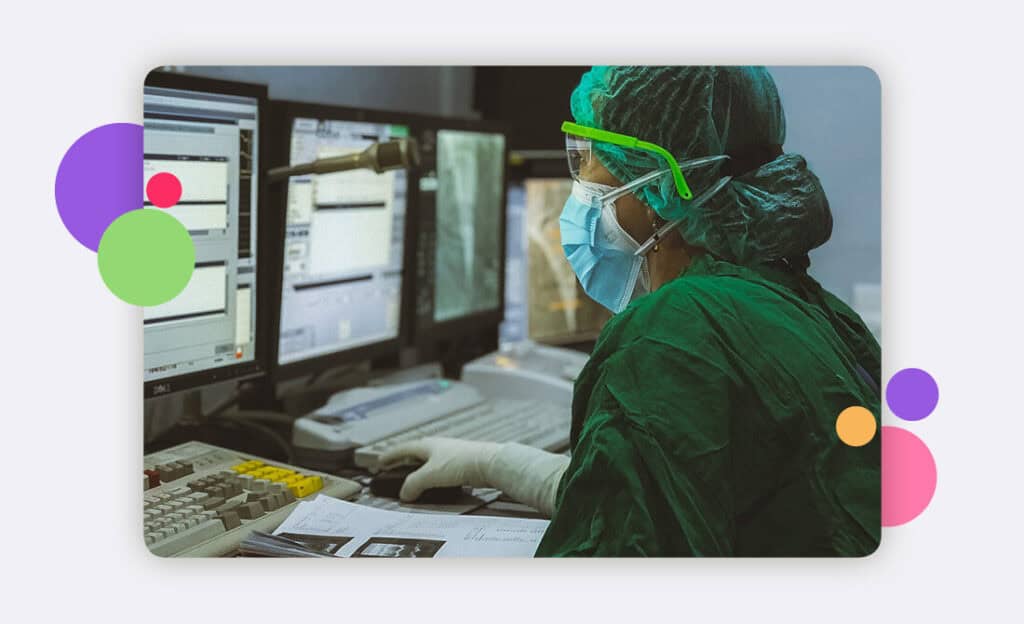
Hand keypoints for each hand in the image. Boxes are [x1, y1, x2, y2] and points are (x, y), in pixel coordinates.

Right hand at [378, 437, 501, 501]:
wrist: (490, 463)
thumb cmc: (461, 463)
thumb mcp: (431, 475)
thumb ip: (413, 484)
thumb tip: (404, 494)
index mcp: (427, 445)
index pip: (403, 449)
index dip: (390, 456)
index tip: (379, 461)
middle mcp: (438, 447)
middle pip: (415, 454)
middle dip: (403, 462)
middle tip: (394, 470)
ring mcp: (450, 455)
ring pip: (429, 462)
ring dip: (418, 470)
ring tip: (413, 481)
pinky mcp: (461, 464)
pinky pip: (440, 470)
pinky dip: (432, 477)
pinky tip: (435, 485)